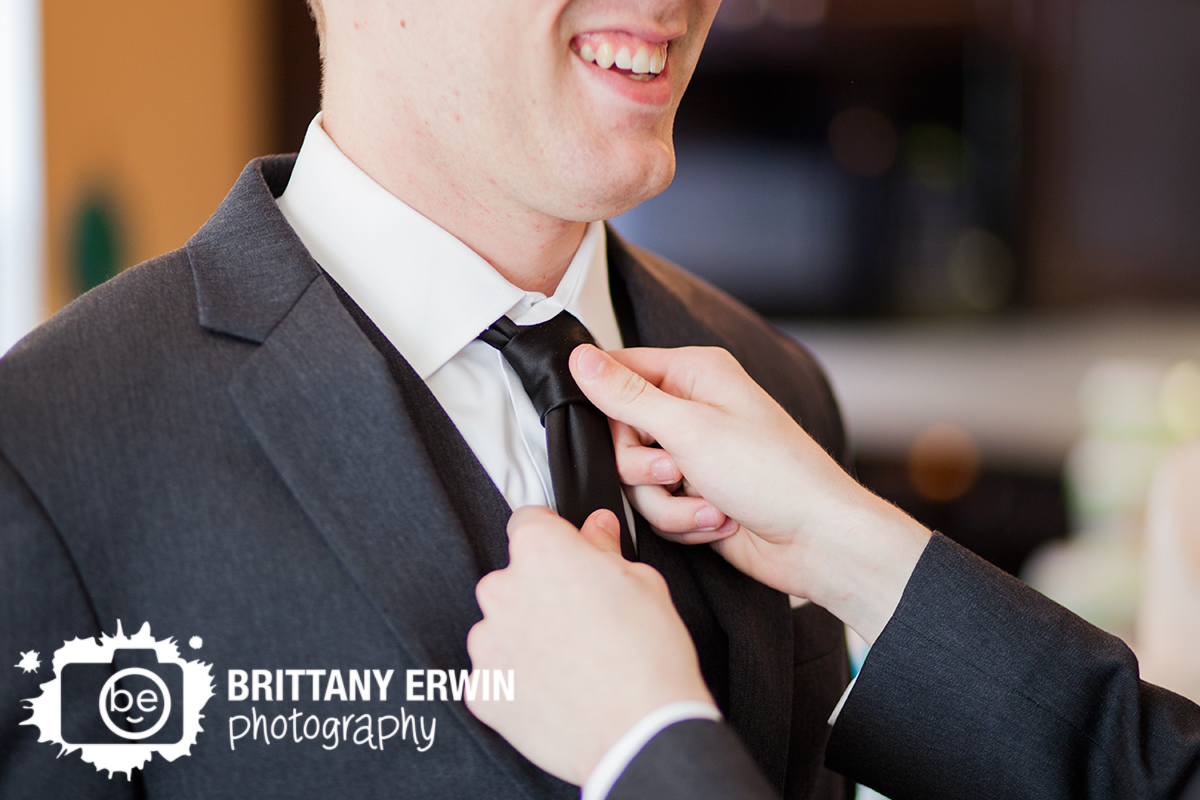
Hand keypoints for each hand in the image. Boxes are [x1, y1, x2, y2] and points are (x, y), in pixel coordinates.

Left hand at [466, 506, 712, 785]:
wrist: (641, 734)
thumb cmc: (649, 657)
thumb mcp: (643, 583)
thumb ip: (604, 549)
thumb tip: (596, 529)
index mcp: (540, 551)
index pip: (529, 522)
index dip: (555, 538)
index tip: (569, 556)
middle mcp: (502, 590)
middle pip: (513, 578)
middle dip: (542, 592)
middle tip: (583, 618)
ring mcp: (487, 644)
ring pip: (502, 627)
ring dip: (528, 637)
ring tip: (574, 662)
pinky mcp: (483, 691)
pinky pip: (497, 675)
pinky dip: (520, 681)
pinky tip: (558, 691)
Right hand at [569, 344, 930, 642]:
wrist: (816, 541)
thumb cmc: (774, 475)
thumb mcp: (689, 429)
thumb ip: (627, 396)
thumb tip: (579, 359)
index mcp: (696, 374)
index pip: (621, 370)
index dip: (608, 404)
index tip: (618, 430)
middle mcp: (693, 409)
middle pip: (620, 433)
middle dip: (644, 466)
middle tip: (675, 471)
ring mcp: (693, 455)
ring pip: (635, 478)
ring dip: (667, 501)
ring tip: (710, 503)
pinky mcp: (694, 494)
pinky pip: (656, 507)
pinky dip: (683, 519)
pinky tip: (719, 520)